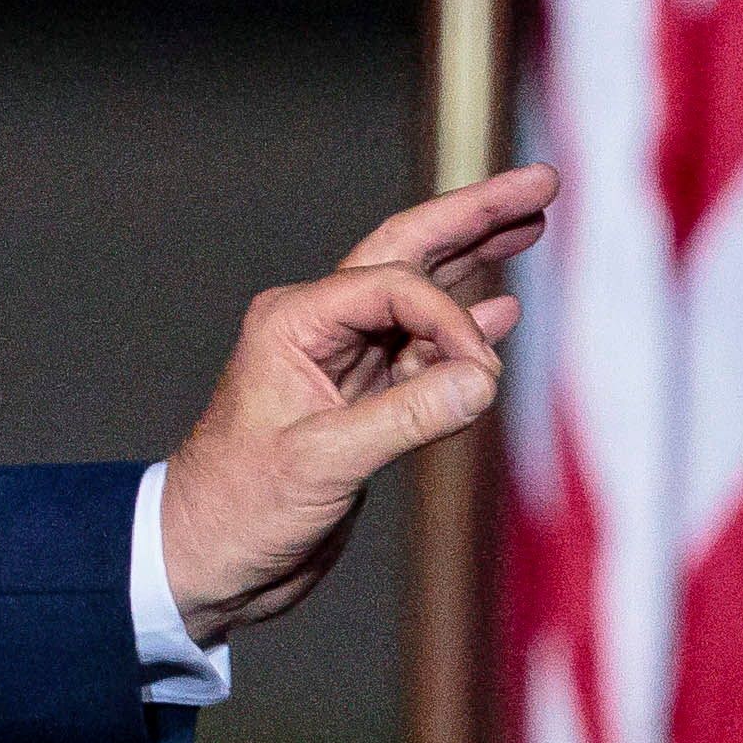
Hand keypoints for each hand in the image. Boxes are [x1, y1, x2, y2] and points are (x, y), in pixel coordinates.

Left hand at [157, 164, 557, 640]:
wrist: (203, 561)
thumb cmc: (236, 508)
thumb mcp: (320, 463)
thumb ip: (406, 417)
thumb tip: (485, 375)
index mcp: (293, 322)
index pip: (394, 286)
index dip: (450, 319)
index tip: (485, 373)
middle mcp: (316, 328)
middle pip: (407, 252)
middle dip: (472, 216)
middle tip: (539, 182)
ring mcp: (340, 361)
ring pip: (419, 295)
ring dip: (475, 260)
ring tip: (530, 220)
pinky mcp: (360, 401)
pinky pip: (420, 350)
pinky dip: (463, 329)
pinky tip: (502, 306)